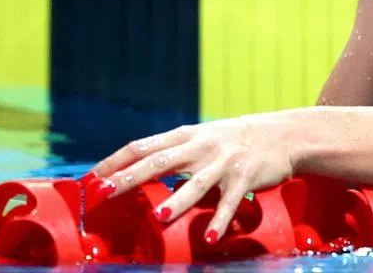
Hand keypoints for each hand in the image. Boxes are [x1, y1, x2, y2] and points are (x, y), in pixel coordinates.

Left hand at [85, 114, 297, 243]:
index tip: (91, 178)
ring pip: (196, 183)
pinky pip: (230, 201)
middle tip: (106, 193)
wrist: (281, 134)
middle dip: (131, 178)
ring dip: (177, 201)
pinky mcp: (245, 176)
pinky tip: (210, 237)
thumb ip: (172, 153)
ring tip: (159, 218)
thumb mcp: (201, 139)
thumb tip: (133, 173)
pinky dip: (220, 219)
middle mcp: (201, 146)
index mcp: (185, 136)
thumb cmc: (232, 141)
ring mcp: (223, 161)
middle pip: (160, 162)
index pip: (142, 146)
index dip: (115, 161)